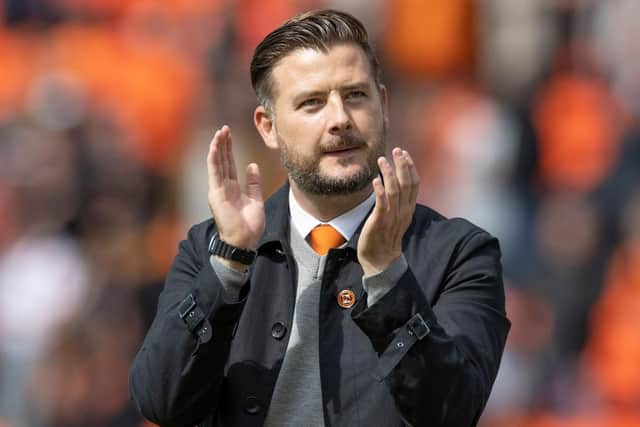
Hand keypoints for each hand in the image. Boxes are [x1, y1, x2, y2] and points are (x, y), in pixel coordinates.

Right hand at [207, 125, 264, 253]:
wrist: (244, 242)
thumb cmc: (249, 226)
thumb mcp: (256, 200)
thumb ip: (253, 183)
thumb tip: (252, 165)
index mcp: (232, 189)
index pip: (229, 164)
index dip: (229, 149)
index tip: (230, 135)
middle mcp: (222, 187)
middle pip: (222, 161)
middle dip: (224, 144)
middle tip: (225, 128)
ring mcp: (218, 190)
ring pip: (217, 163)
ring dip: (218, 147)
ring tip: (220, 132)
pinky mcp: (216, 194)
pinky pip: (214, 172)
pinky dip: (214, 157)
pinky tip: (215, 145)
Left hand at [358, 147, 418, 275]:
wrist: (381, 260)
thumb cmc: (386, 237)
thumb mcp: (396, 216)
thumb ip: (398, 201)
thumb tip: (395, 183)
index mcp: (408, 208)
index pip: (414, 184)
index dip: (410, 167)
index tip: (404, 153)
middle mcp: (403, 211)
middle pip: (407, 184)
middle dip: (402, 165)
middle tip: (396, 150)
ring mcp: (392, 217)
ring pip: (394, 191)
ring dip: (389, 173)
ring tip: (382, 160)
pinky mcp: (380, 222)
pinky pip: (382, 204)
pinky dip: (380, 191)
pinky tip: (375, 180)